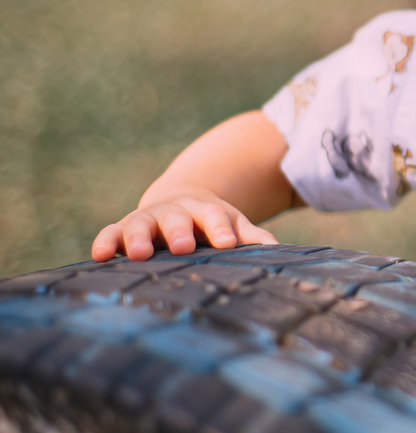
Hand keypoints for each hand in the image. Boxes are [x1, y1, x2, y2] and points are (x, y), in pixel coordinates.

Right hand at [91, 190, 277, 261]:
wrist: (180, 199)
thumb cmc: (211, 222)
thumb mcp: (232, 224)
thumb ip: (252, 236)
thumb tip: (278, 251)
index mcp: (206, 210)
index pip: (215, 217)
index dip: (220, 229)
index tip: (228, 243)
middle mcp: (175, 212)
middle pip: (176, 219)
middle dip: (179, 232)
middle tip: (183, 247)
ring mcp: (147, 219)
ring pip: (140, 225)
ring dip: (138, 238)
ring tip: (139, 254)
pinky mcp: (122, 228)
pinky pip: (110, 233)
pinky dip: (104, 242)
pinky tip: (99, 255)